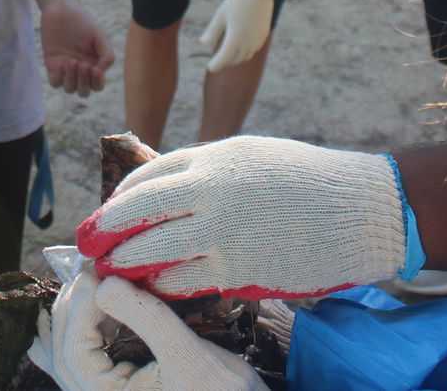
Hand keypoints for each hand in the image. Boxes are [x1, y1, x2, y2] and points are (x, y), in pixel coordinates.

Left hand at [27, 271, 265, 390]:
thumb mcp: (192, 356)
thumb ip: (148, 319)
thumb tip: (104, 282)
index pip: (73, 353)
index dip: (78, 309)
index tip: (95, 273)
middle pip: (61, 351)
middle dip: (72, 306)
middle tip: (91, 268)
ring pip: (65, 353)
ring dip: (72, 314)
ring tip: (89, 280)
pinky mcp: (115, 385)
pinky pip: (81, 356)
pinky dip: (77, 328)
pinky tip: (90, 303)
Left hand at [41, 0, 113, 96]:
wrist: (61, 9)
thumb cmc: (83, 21)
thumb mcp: (100, 36)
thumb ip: (107, 55)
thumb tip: (101, 72)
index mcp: (95, 64)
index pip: (98, 85)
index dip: (97, 82)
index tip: (96, 69)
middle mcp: (81, 70)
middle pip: (84, 91)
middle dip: (84, 83)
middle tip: (82, 64)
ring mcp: (66, 69)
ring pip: (70, 89)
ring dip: (72, 80)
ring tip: (72, 61)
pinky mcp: (52, 65)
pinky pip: (56, 83)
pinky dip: (60, 78)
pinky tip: (63, 64)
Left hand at [75, 136, 423, 299]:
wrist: (360, 210)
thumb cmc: (308, 181)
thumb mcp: (251, 158)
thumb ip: (209, 171)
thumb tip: (169, 186)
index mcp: (213, 158)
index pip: (147, 176)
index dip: (120, 198)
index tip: (106, 213)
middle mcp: (210, 190)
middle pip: (139, 210)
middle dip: (106, 228)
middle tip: (86, 242)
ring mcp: (222, 230)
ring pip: (154, 249)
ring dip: (126, 261)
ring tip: (110, 269)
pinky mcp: (238, 267)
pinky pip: (185, 279)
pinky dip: (164, 284)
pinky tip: (154, 287)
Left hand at [199, 0, 278, 72]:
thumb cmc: (236, 1)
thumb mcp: (220, 15)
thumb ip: (212, 31)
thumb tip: (203, 43)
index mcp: (235, 38)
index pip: (224, 58)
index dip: (216, 64)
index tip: (210, 68)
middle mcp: (247, 42)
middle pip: (235, 59)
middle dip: (225, 62)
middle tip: (217, 61)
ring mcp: (257, 40)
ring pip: (246, 56)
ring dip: (236, 58)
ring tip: (228, 55)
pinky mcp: (264, 35)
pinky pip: (254, 49)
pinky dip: (246, 52)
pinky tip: (241, 47)